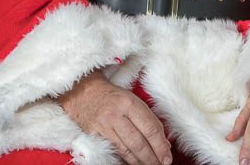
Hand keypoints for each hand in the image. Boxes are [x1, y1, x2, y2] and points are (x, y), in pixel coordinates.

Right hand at [56, 70, 171, 164]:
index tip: (167, 156)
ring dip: (140, 161)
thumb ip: (148, 118)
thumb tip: (163, 140)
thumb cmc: (112, 95)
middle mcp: (116, 115)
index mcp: (129, 103)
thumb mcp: (132, 99)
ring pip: (126, 149)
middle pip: (138, 142)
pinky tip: (134, 162)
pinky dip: (126, 158)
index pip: (149, 128)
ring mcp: (103, 126)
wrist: (82, 92)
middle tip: (161, 164)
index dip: (160, 145)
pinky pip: (114, 150)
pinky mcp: (94, 135)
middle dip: (152, 157)